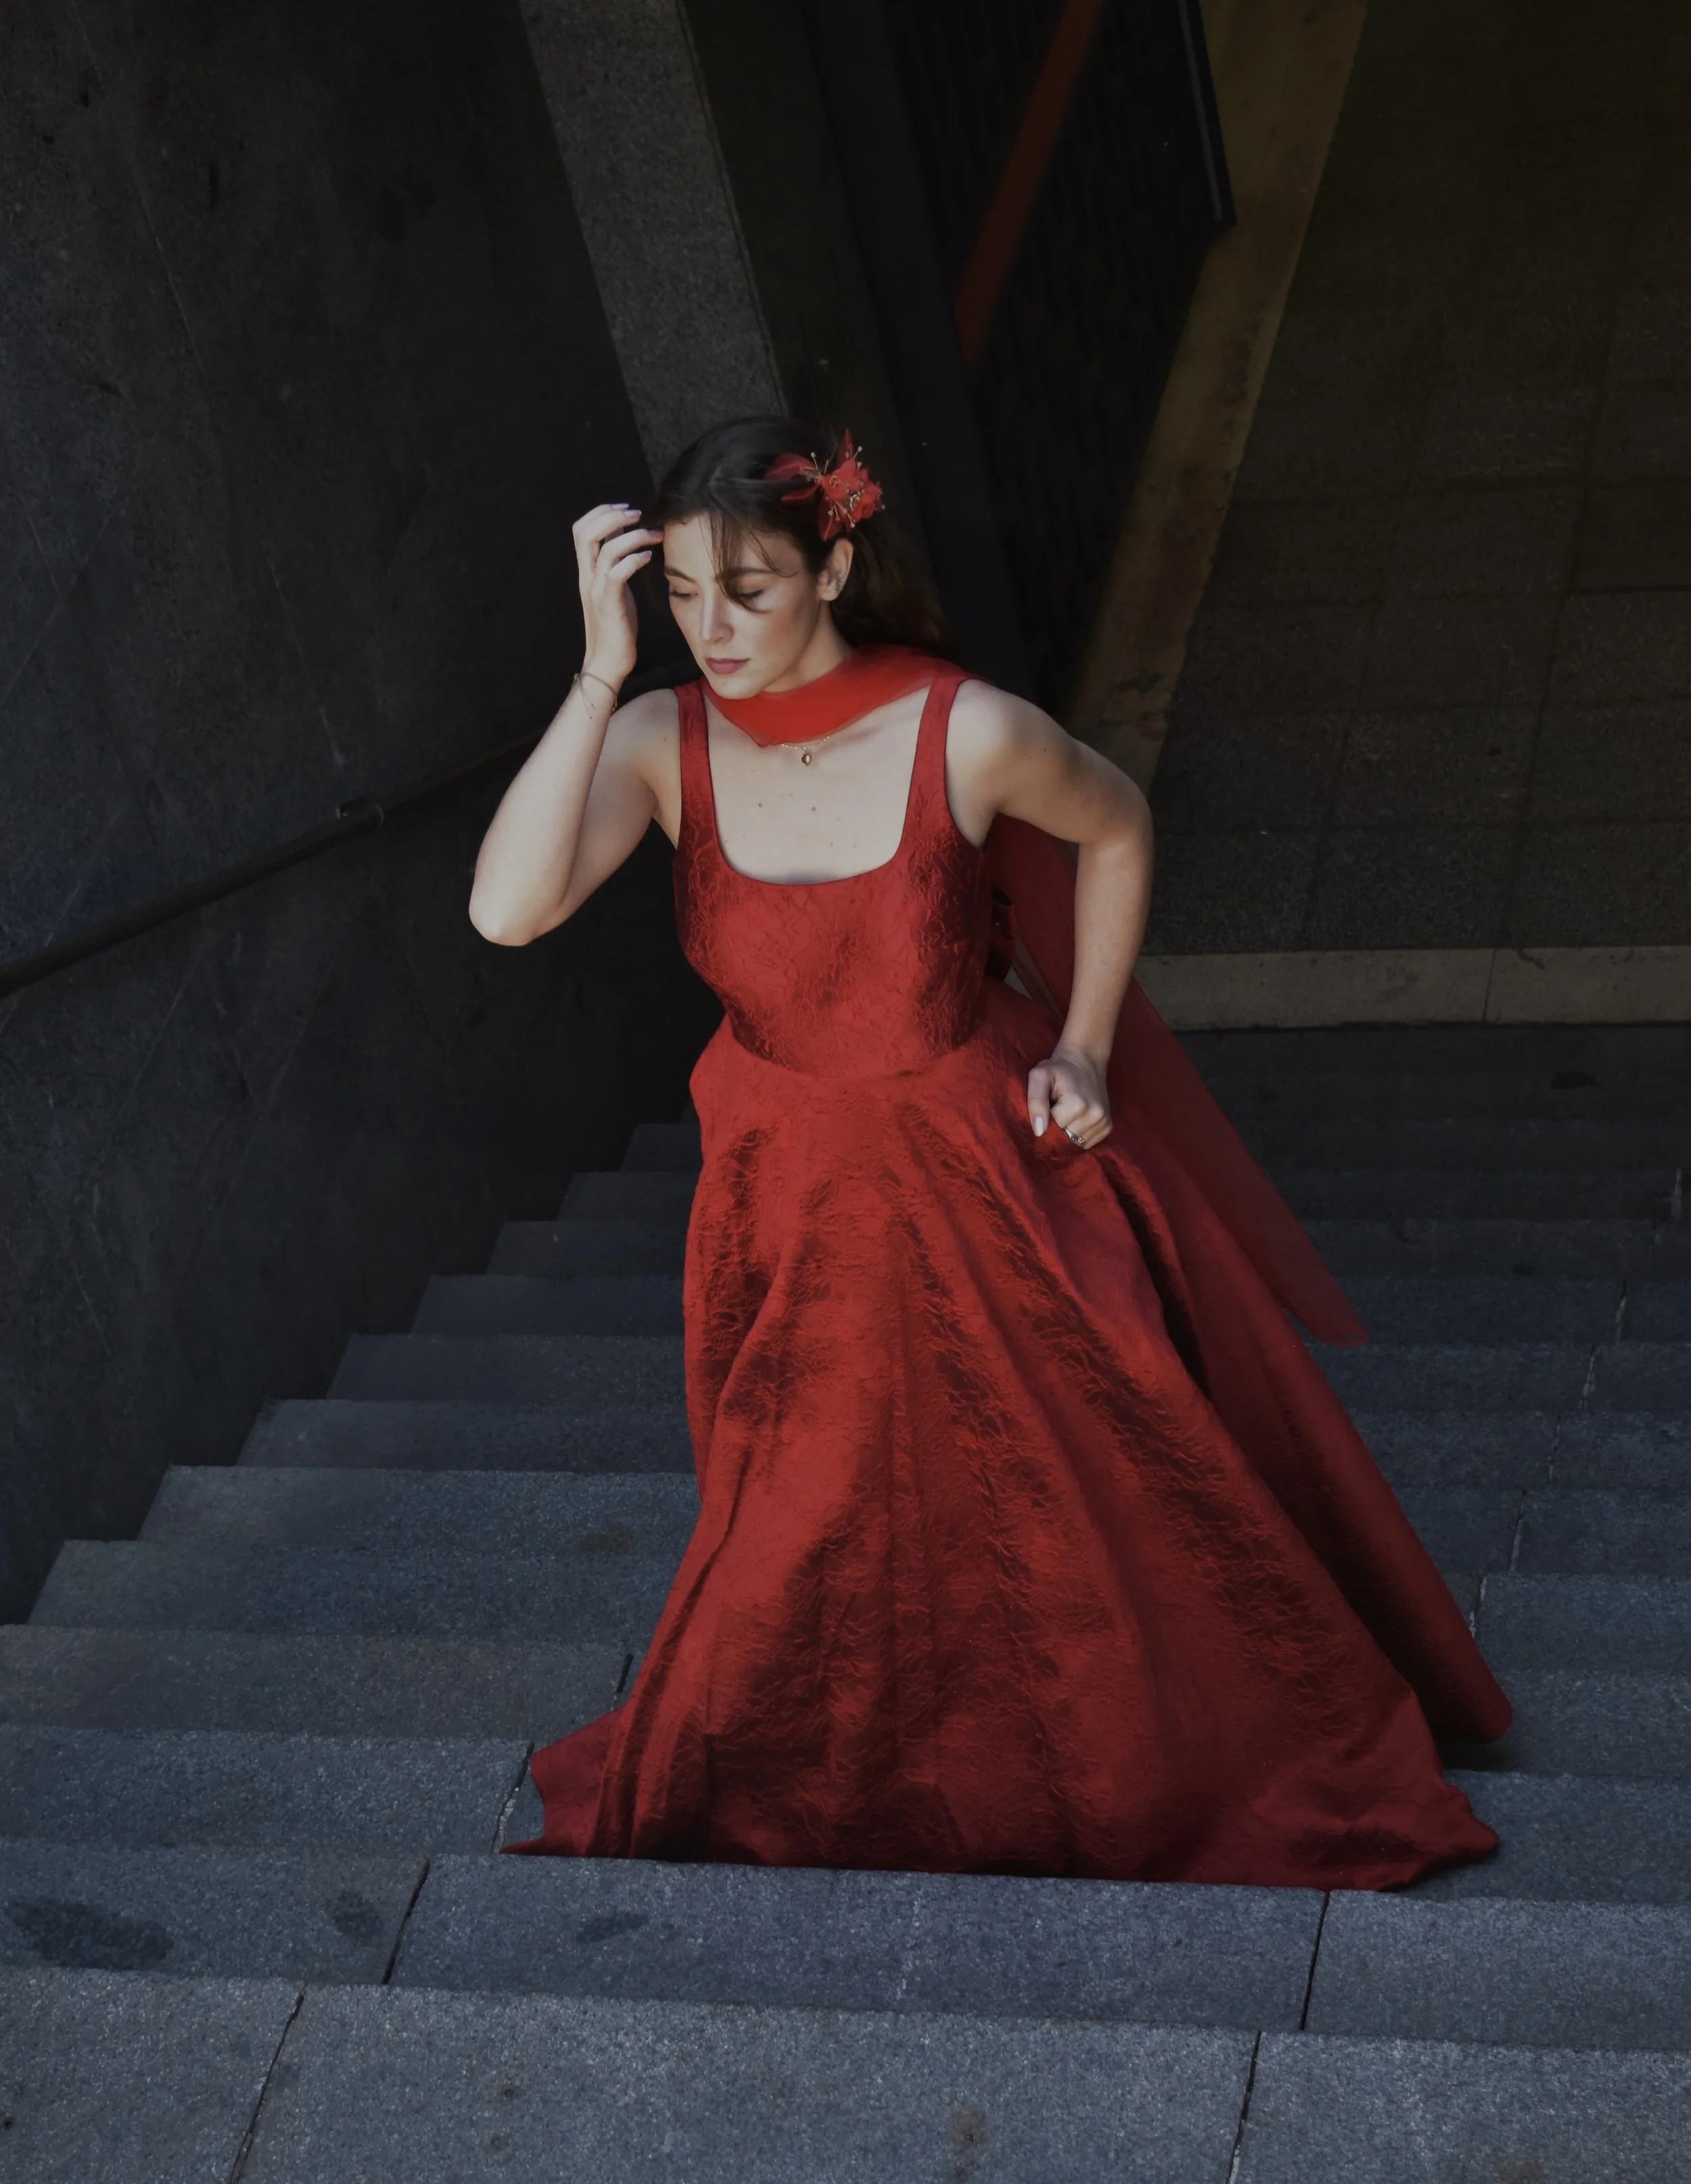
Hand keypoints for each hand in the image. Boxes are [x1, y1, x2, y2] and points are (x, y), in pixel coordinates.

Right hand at [574, 503, 660, 692]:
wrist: (607, 663)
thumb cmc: (616, 626)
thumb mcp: (613, 588)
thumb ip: (613, 564)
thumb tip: (622, 539)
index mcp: (587, 571)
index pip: (581, 529)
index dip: (601, 512)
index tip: (626, 509)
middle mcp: (587, 577)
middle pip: (585, 532)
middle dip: (611, 515)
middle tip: (637, 513)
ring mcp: (597, 591)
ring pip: (606, 550)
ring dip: (633, 536)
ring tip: (654, 535)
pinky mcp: (610, 605)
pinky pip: (618, 574)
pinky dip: (633, 560)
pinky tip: (648, 558)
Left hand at [1027, 1043, 1111, 1149]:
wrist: (1084, 1061)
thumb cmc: (1058, 1069)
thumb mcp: (1039, 1076)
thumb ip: (1035, 1102)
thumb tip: (1039, 1131)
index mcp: (1078, 1105)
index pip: (1053, 1130)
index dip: (1046, 1119)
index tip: (1049, 1105)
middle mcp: (1095, 1116)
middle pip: (1065, 1139)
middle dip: (1057, 1127)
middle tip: (1057, 1108)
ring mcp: (1104, 1122)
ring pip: (1076, 1143)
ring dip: (1068, 1131)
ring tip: (1068, 1111)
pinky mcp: (1107, 1127)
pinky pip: (1086, 1143)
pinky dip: (1079, 1134)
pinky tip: (1077, 1118)